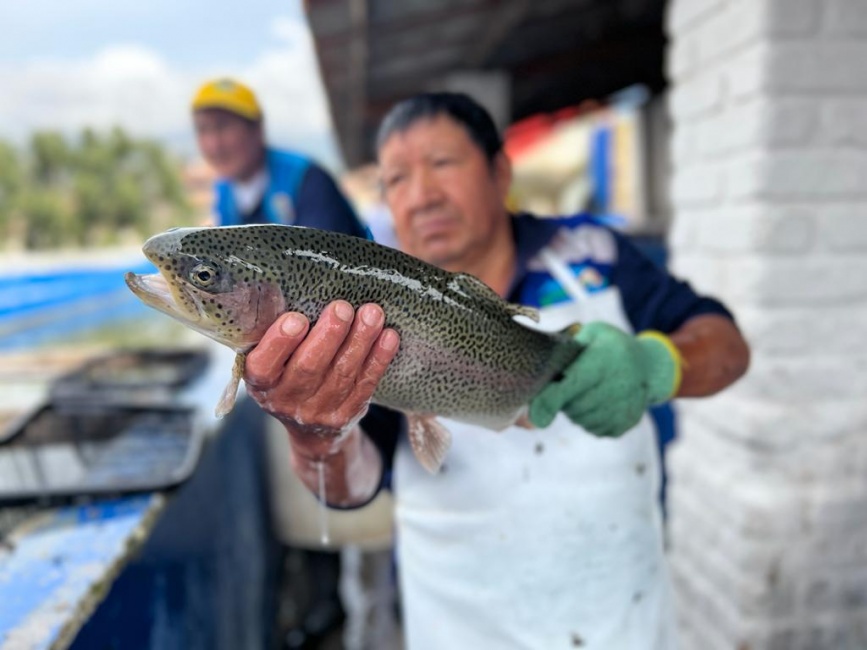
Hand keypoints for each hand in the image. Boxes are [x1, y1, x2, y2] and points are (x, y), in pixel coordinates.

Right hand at [244, 300, 399, 459]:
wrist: (309, 429)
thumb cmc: (288, 376)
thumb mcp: (271, 362)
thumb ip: (278, 336)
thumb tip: (298, 288)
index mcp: (261, 382)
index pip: (264, 365)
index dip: (280, 342)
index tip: (296, 319)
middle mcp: (286, 400)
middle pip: (309, 367)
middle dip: (328, 335)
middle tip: (342, 307)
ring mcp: (318, 411)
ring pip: (342, 373)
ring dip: (360, 340)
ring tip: (372, 313)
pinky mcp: (346, 414)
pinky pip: (365, 384)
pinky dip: (379, 359)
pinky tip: (388, 336)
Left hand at [529, 322, 680, 437]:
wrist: (649, 365)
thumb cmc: (610, 346)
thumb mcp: (592, 334)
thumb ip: (566, 351)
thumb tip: (539, 373)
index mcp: (604, 361)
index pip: (572, 385)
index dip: (550, 400)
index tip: (535, 414)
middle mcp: (617, 385)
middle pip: (572, 406)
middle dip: (563, 397)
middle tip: (571, 382)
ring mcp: (623, 408)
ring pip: (581, 419)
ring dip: (575, 409)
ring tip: (587, 389)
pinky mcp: (625, 423)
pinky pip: (594, 428)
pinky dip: (589, 418)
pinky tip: (599, 401)